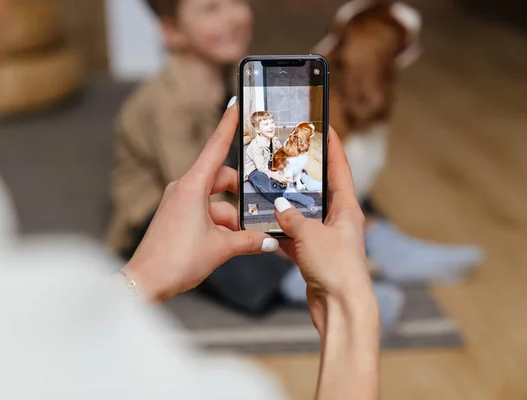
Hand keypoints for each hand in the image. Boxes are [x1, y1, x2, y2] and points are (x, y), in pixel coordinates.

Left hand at [124, 99, 278, 302]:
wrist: (146, 282)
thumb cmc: (176, 260)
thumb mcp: (220, 248)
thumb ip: (249, 241)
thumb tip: (270, 240)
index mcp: (192, 186)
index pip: (215, 147)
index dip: (228, 125)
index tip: (234, 105)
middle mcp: (183, 189)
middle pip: (221, 179)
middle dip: (241, 194)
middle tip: (260, 207)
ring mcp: (178, 203)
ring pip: (215, 200)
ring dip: (232, 216)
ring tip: (247, 237)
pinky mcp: (176, 217)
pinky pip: (205, 212)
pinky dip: (220, 224)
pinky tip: (232, 243)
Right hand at [274, 127, 376, 336]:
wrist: (341, 308)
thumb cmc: (337, 270)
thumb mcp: (310, 236)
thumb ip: (291, 218)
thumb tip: (278, 206)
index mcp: (347, 209)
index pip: (340, 169)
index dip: (332, 146)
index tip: (324, 126)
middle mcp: (339, 221)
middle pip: (320, 190)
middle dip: (304, 175)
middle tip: (287, 158)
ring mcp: (327, 238)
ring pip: (305, 214)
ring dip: (288, 206)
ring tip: (270, 190)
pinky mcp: (316, 255)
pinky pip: (296, 237)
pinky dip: (282, 232)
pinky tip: (265, 227)